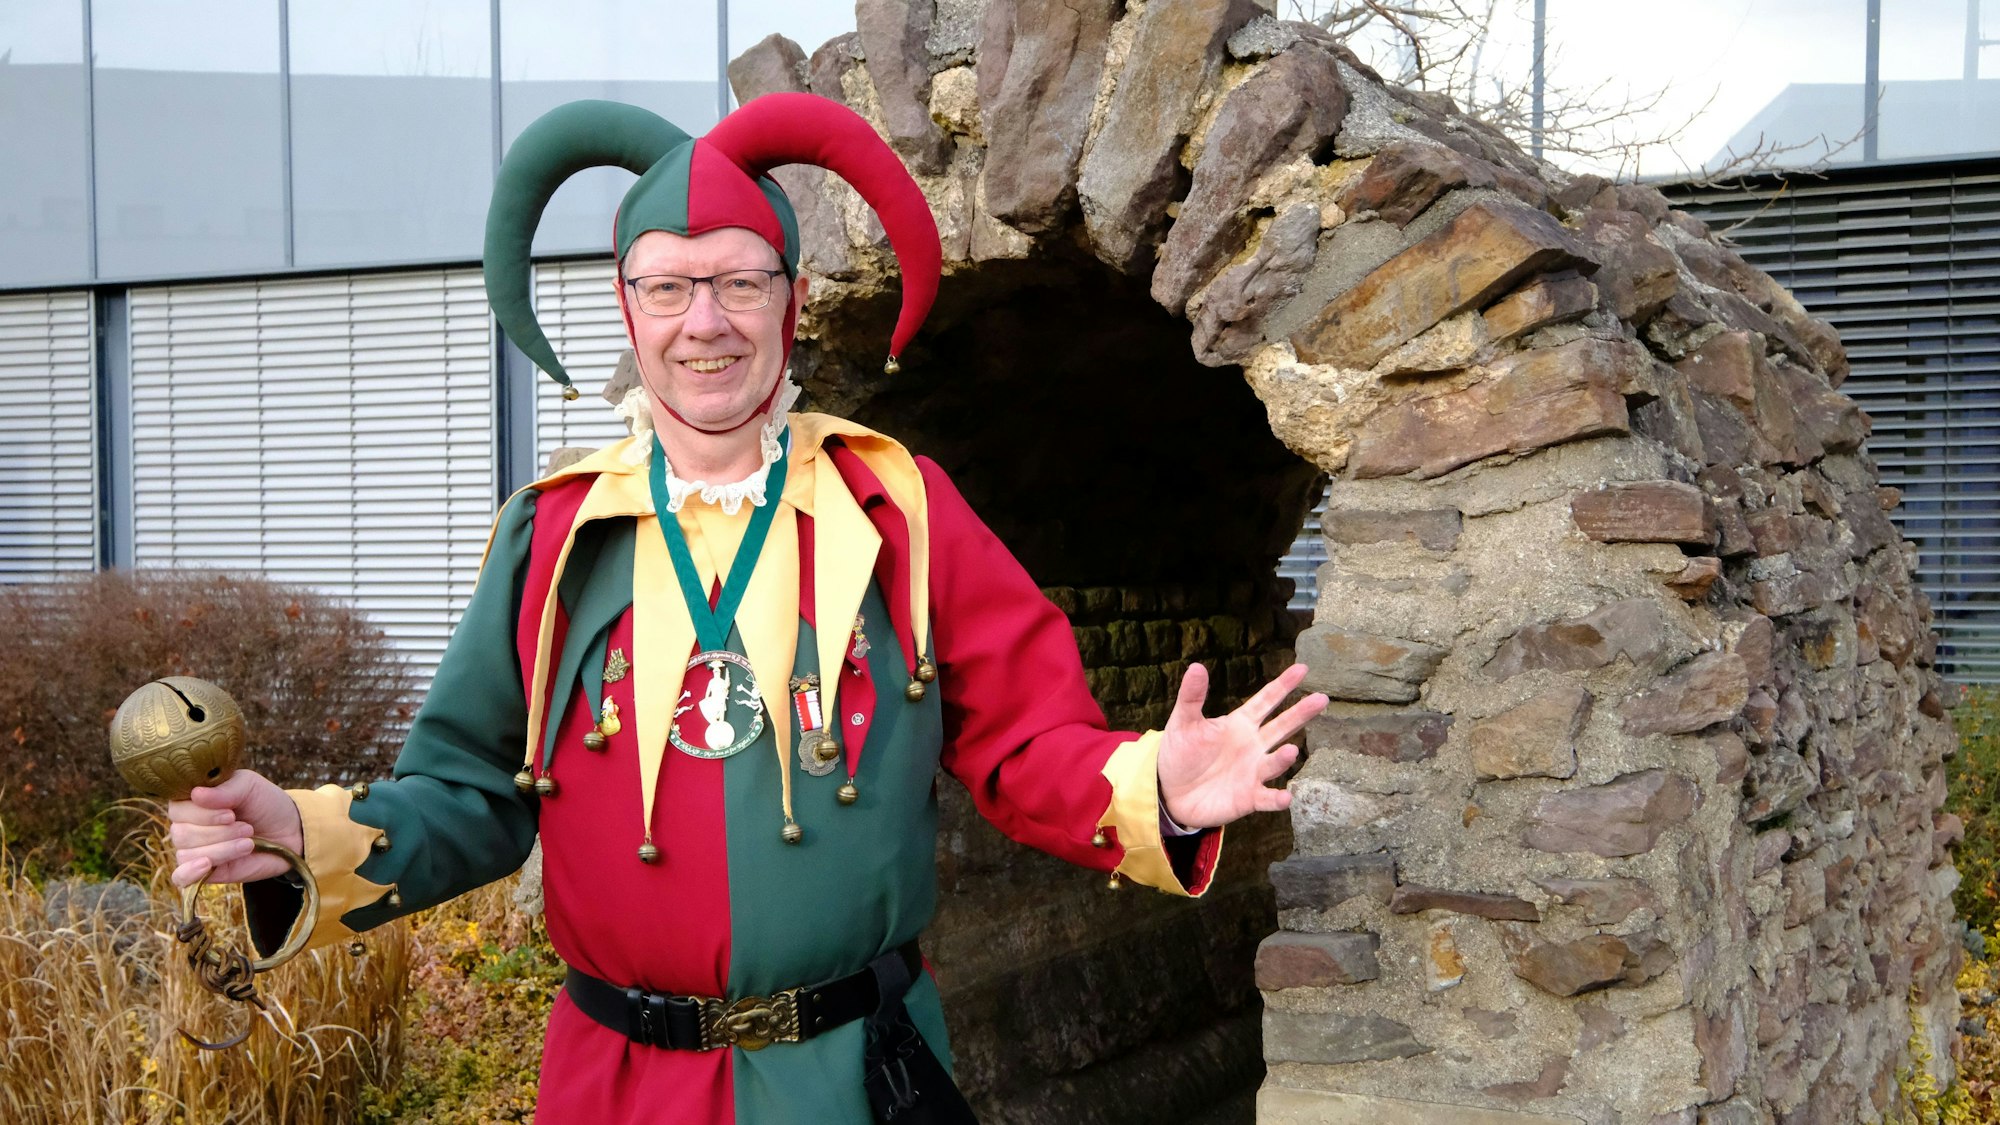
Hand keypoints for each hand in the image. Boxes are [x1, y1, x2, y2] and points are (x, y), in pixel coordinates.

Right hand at [167, 769, 304, 887]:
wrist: (289, 831)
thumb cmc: (265, 803)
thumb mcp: (250, 786)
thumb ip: (225, 790)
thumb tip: (196, 794)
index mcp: (192, 800)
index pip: (177, 808)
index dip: (202, 814)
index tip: (231, 813)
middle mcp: (187, 825)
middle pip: (181, 833)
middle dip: (218, 832)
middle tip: (247, 828)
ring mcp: (194, 849)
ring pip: (187, 854)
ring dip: (221, 849)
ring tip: (248, 842)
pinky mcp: (205, 871)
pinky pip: (181, 877)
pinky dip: (189, 872)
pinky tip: (207, 865)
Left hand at [1157, 662, 1325, 829]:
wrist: (1169, 792)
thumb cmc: (1180, 753)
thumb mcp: (1184, 723)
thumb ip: (1192, 697)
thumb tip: (1197, 667)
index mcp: (1240, 724)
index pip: (1266, 701)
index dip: (1283, 685)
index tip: (1303, 669)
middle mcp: (1253, 746)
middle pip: (1281, 726)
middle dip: (1301, 713)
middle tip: (1322, 699)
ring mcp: (1253, 772)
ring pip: (1275, 762)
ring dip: (1283, 758)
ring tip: (1291, 751)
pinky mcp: (1249, 798)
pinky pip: (1266, 799)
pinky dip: (1277, 799)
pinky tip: (1285, 797)